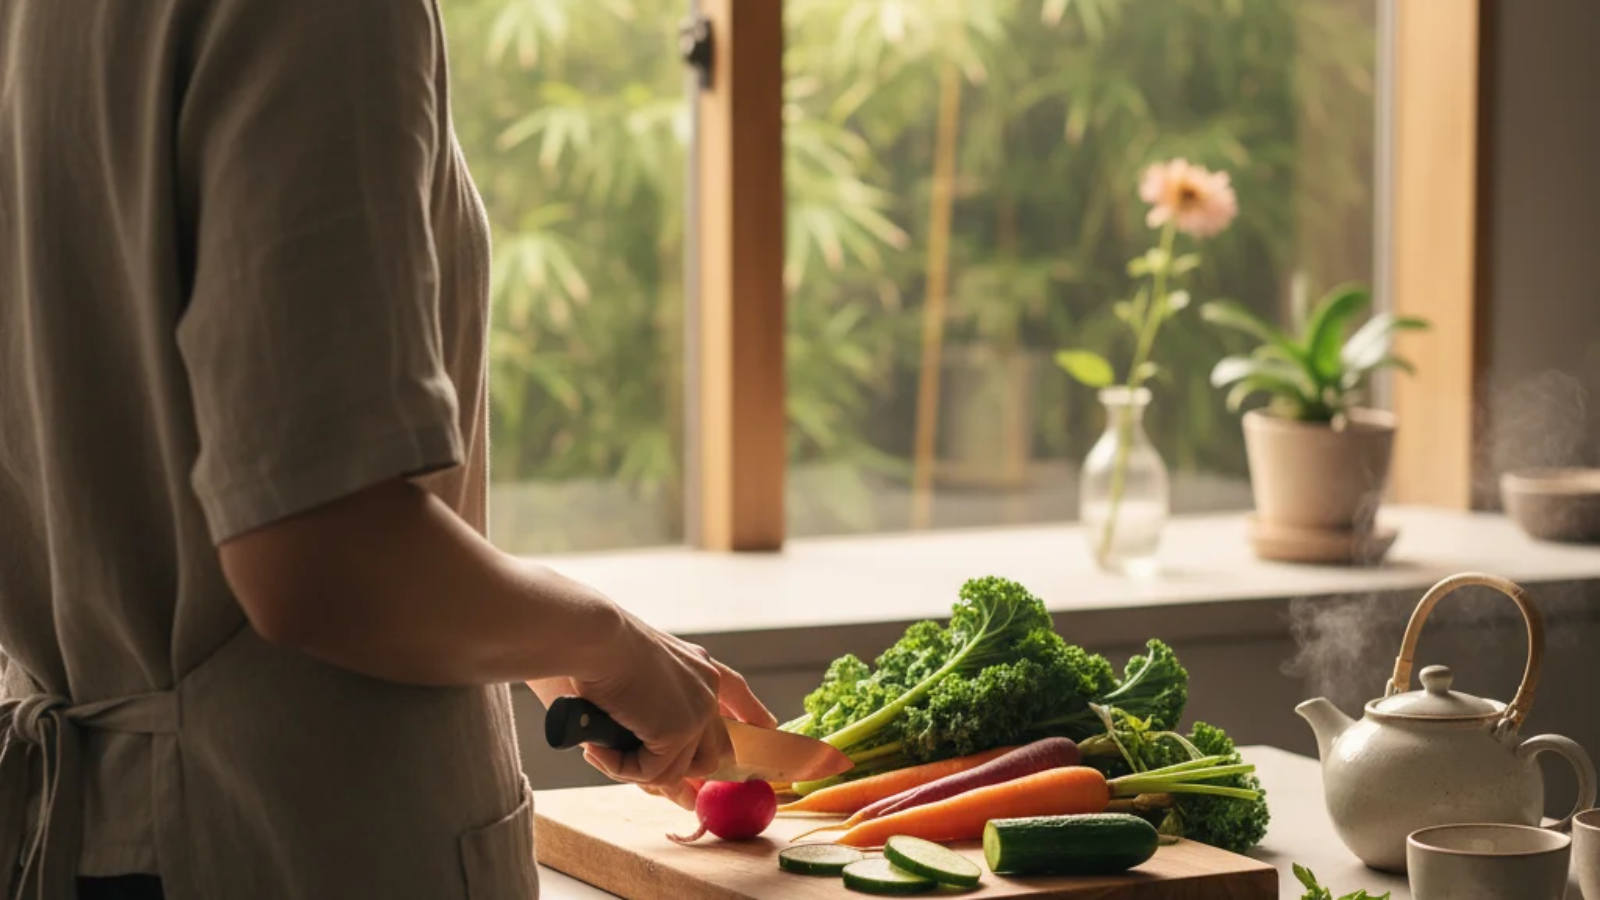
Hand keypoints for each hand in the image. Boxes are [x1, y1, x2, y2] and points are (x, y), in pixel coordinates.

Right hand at [531, 609, 774, 807]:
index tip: (766, 727)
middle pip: (715, 750)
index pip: (736, 692)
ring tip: (602, 749)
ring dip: (638, 768)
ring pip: (679, 770)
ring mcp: (697, 712)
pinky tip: (597, 747)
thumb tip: (649, 758)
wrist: (596, 637)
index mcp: (696, 665)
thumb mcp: (633, 681)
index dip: (751, 713)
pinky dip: (620, 767)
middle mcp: (706, 688)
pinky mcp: (679, 732)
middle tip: (640, 769)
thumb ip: (647, 718)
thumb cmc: (597, 651)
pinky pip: (651, 773)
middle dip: (683, 770)